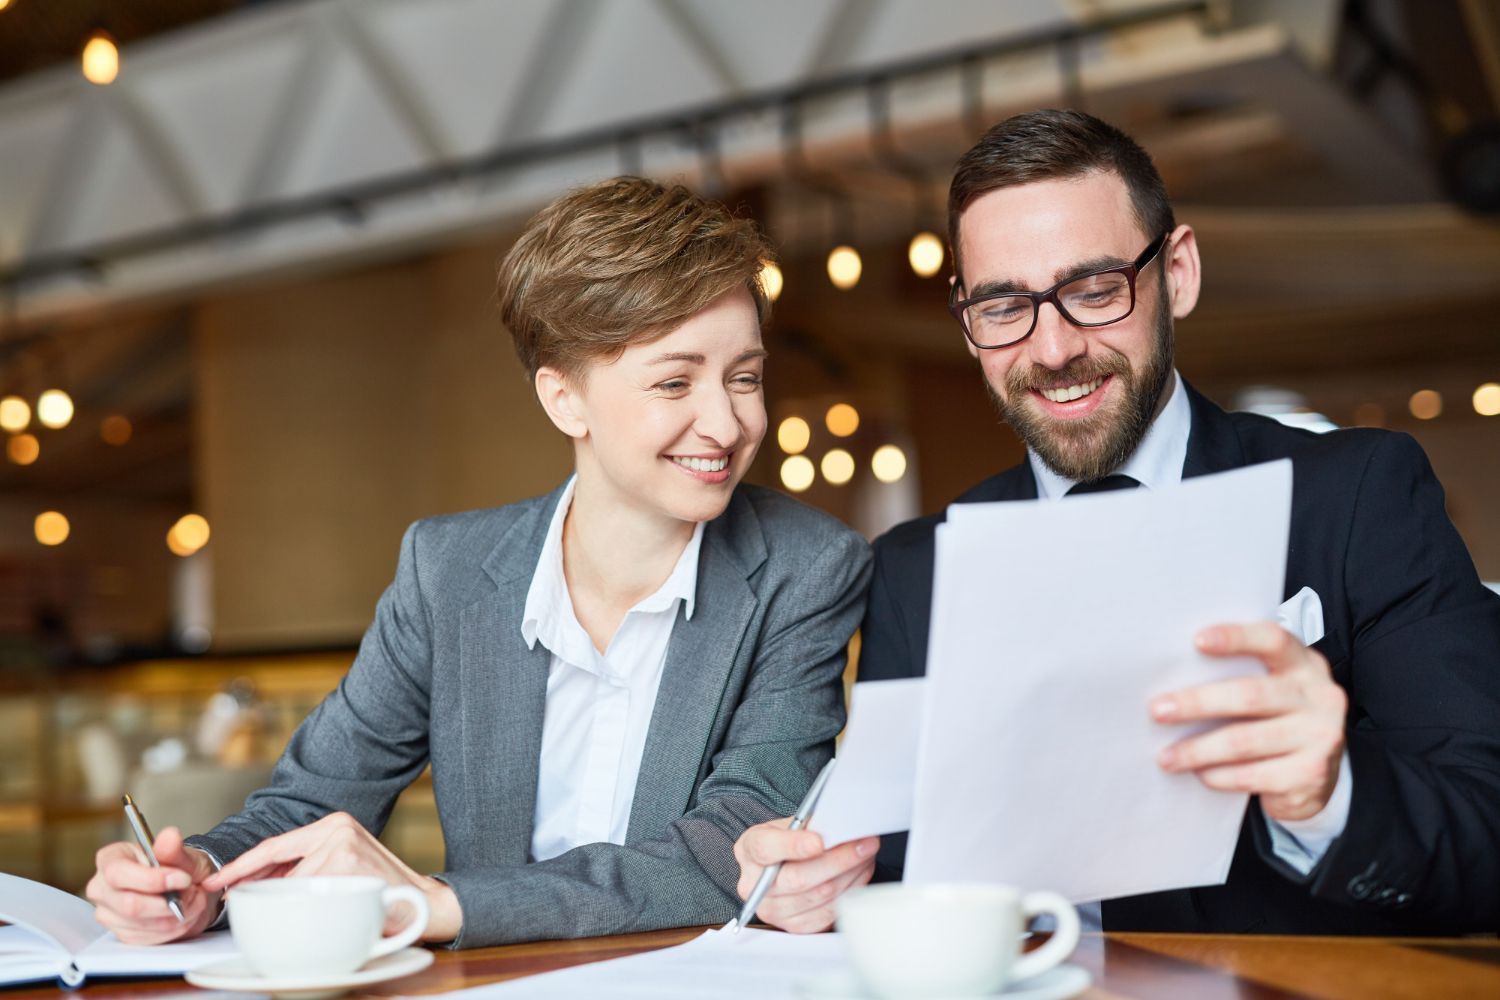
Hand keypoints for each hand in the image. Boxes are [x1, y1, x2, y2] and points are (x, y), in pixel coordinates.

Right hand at [86, 826, 220, 944]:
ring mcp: (108, 914)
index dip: (153, 879)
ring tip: (192, 900)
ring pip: (142, 924)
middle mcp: (102, 888)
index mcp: (110, 859)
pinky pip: (148, 938)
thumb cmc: (179, 867)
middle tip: (193, 891)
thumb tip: (169, 835)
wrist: (188, 889)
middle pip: (129, 904)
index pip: (119, 873)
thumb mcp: (182, 854)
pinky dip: (174, 928)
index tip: (183, 878)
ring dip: (177, 915)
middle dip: (169, 902)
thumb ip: (174, 848)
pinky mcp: (122, 934)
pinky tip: (183, 914)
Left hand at [200, 812, 462, 942]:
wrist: (425, 904)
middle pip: (275, 859)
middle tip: (228, 897)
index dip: (240, 865)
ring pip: (292, 882)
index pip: (275, 845)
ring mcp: (342, 845)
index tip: (216, 881)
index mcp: (333, 824)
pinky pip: (310, 894)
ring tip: (305, 912)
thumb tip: (256, 881)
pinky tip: (325, 915)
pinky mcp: (348, 865)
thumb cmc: (379, 891)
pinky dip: (307, 910)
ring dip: (288, 903)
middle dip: (248, 882)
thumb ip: (306, 867)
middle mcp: (336, 827)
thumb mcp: (340, 867)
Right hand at [732, 819, 877, 932]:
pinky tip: (859, 874)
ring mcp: (772, 910)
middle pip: (797, 879)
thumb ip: (809, 826)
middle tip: (864, 844)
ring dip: (850, 874)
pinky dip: (849, 891)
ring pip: (818, 896)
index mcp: (749, 850)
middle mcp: (753, 885)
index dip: (793, 846)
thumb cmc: (789, 841)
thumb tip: (841, 826)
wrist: (786, 864)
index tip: (819, 841)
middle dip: (837, 860)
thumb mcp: (792, 824)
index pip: (766, 849)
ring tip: (867, 855)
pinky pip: (827, 913)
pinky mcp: (794, 927)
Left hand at [1153, 622, 1346, 821]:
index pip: (1273, 640)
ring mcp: (1321, 736)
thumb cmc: (1277, 720)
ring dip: (1198, 749)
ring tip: (1167, 756)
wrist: (1317, 776)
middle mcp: (1320, 696)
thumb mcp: (1271, 689)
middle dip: (1197, 703)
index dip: (1236, 637)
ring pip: (1244, 741)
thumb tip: (1172, 678)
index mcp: (1304, 664)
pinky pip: (1253, 774)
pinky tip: (1200, 774)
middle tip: (1158, 711)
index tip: (1196, 640)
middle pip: (1250, 695)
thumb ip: (1239, 675)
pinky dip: (1219, 776)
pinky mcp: (1312, 774)